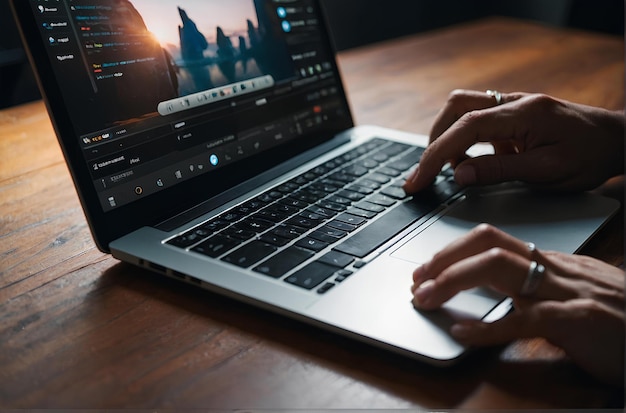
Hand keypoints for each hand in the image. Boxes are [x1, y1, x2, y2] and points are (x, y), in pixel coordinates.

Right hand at [403, 90, 624, 193]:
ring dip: (448, 136)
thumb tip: (459, 175)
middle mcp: (516, 102)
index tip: (418, 179)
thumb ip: (499, 171)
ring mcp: (515, 104)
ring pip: (463, 108)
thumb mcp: (547, 172)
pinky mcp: (515, 112)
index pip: (465, 129)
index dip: (435, 155)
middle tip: (426, 174)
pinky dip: (466, 139)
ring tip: (450, 169)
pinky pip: (479, 118)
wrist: (617, 140)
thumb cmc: (590, 156)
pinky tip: (474, 161)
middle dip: (435, 141)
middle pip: (456, 107)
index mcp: (524, 114)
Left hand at [410, 224, 624, 385]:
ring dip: (453, 281)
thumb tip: (497, 291)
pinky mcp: (577, 321)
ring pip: (498, 268)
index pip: (493, 240)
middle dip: (445, 258)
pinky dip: (489, 326)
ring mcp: (564, 291)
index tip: (428, 267)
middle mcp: (553, 269)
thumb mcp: (572, 294)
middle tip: (417, 280)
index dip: (453, 250)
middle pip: (488, 245)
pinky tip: (464, 333)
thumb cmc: (619, 318)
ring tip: (426, 298)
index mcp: (550, 262)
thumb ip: (537, 288)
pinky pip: (525, 318)